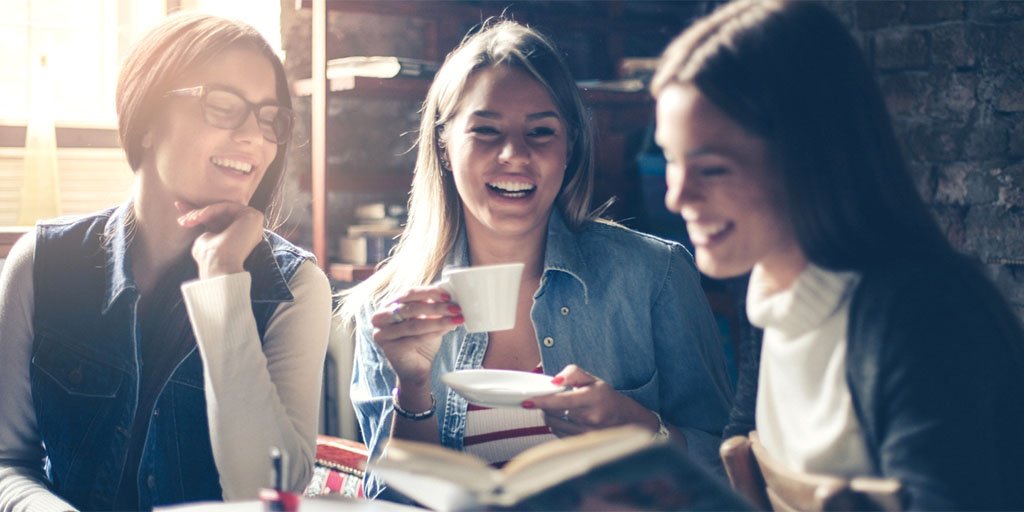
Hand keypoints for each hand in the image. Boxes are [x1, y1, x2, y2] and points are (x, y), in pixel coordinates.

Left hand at [176, 201, 263, 279]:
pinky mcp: (253, 216)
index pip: (217, 219)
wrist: (220, 266)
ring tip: (189, 221)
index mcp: (239, 235)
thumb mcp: (205, 238)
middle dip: (197, 212)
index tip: (180, 207)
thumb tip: (194, 216)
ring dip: (201, 212)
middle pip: (220, 213)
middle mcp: (248, 228)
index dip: (198, 212)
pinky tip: (198, 218)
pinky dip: (210, 210)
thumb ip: (205, 226)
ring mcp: (252, 222)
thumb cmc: (211, 258)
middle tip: (183, 219)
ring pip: (222, 208)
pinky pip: (227, 207)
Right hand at [370, 286, 463, 389]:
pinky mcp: (389, 349)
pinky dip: (433, 334)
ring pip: (414, 325)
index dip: (429, 292)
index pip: (410, 293)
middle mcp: (380, 317)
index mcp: (389, 304)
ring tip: (455, 320)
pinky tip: (446, 330)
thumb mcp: (427, 318)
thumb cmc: (420, 340)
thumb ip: (432, 306)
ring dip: (438, 321)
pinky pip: (414, 339)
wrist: (414, 367)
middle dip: (437, 307)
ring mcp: (382, 333)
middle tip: (456, 309)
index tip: (448, 296)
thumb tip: (450, 296)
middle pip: (412, 308)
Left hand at [523, 364, 661, 437]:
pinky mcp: (584, 444)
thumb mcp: (592, 379)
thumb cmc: (606, 397)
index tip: (527, 401)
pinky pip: (560, 435)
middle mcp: (591, 418)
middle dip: (544, 407)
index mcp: (593, 398)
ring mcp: (588, 433)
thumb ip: (572, 373)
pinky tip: (563, 420)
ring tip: (556, 409)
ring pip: (555, 426)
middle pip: (554, 414)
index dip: (542, 401)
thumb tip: (554, 381)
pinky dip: (556, 427)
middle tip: (545, 400)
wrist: (627, 420)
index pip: (561, 401)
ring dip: (549, 417)